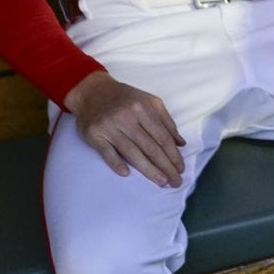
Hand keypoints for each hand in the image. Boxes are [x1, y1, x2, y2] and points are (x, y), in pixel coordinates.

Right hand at [64, 70, 186, 187]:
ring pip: (131, 152)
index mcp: (143, 108)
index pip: (162, 136)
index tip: (181, 168)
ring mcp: (110, 126)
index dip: (173, 154)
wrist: (92, 91)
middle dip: (165, 166)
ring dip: (148, 169)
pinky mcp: (94, 134)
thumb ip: (166, 121)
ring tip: (161, 182)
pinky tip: (126, 174)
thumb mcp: (149, 102)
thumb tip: (181, 143)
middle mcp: (127, 117)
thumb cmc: (125, 98)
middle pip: (150, 146)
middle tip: (175, 182)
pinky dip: (116, 163)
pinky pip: (106, 152)